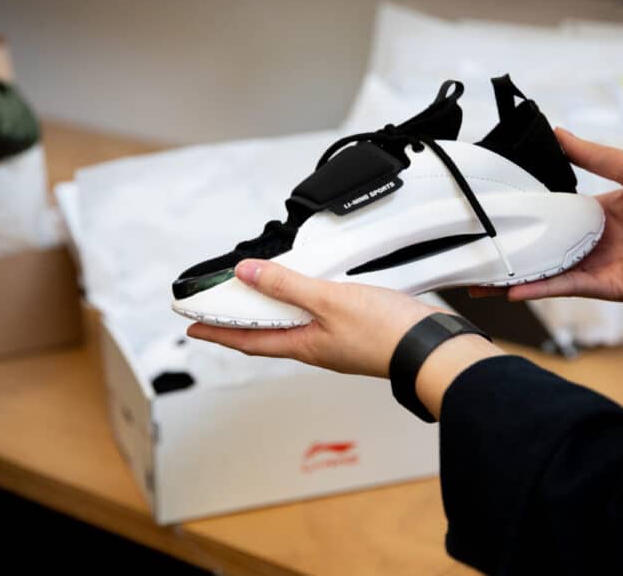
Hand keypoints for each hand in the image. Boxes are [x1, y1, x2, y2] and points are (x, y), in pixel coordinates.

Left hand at [187, 259, 444, 377]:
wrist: (430, 347)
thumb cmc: (385, 333)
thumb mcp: (327, 301)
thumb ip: (287, 286)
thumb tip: (247, 274)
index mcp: (303, 344)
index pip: (247, 340)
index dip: (217, 333)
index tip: (193, 328)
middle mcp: (316, 346)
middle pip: (267, 334)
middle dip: (240, 323)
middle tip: (219, 311)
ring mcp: (336, 341)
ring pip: (292, 325)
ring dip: (270, 311)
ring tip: (255, 298)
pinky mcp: (356, 331)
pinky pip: (316, 317)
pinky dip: (301, 303)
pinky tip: (308, 292)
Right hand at [470, 129, 622, 305]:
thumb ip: (594, 155)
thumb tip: (559, 132)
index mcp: (596, 210)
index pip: (551, 210)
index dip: (525, 210)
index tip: (494, 207)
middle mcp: (590, 239)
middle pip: (541, 244)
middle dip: (510, 249)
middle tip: (474, 248)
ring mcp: (594, 264)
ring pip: (545, 270)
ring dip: (514, 274)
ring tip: (479, 278)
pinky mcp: (602, 286)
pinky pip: (564, 286)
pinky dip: (538, 288)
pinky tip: (512, 289)